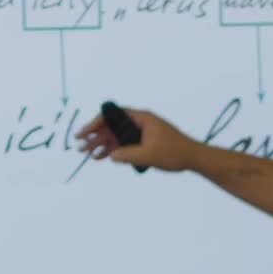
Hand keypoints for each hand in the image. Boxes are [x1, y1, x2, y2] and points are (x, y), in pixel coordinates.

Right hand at [74, 107, 198, 171]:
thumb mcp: (149, 155)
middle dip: (95, 136)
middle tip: (79, 146)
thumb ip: (128, 155)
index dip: (96, 123)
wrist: (193, 158)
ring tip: (87, 154)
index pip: (113, 116)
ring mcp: (141, 132)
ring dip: (102, 144)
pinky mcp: (144, 142)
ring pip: (116, 136)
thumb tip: (111, 156)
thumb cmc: (175, 152)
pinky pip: (124, 144)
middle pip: (112, 126)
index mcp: (142, 118)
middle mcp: (140, 122)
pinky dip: (113, 150)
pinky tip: (102, 157)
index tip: (84, 133)